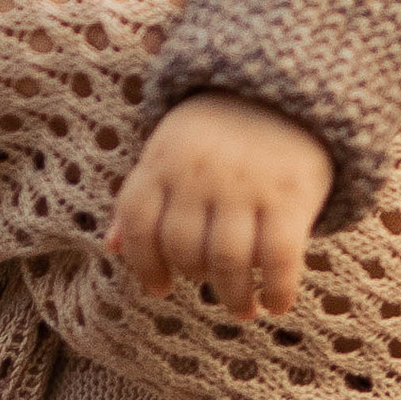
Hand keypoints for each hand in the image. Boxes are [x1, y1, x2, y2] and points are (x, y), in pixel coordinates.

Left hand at [107, 95, 335, 323]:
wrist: (290, 90)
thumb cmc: (220, 131)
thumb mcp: (172, 149)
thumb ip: (145, 195)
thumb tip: (110, 247)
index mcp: (165, 159)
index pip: (136, 221)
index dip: (143, 264)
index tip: (159, 287)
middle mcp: (200, 174)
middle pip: (183, 248)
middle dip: (194, 276)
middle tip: (209, 284)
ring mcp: (246, 185)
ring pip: (227, 261)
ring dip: (233, 297)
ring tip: (242, 309)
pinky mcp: (290, 196)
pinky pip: (279, 258)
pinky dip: (277, 290)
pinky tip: (276, 304)